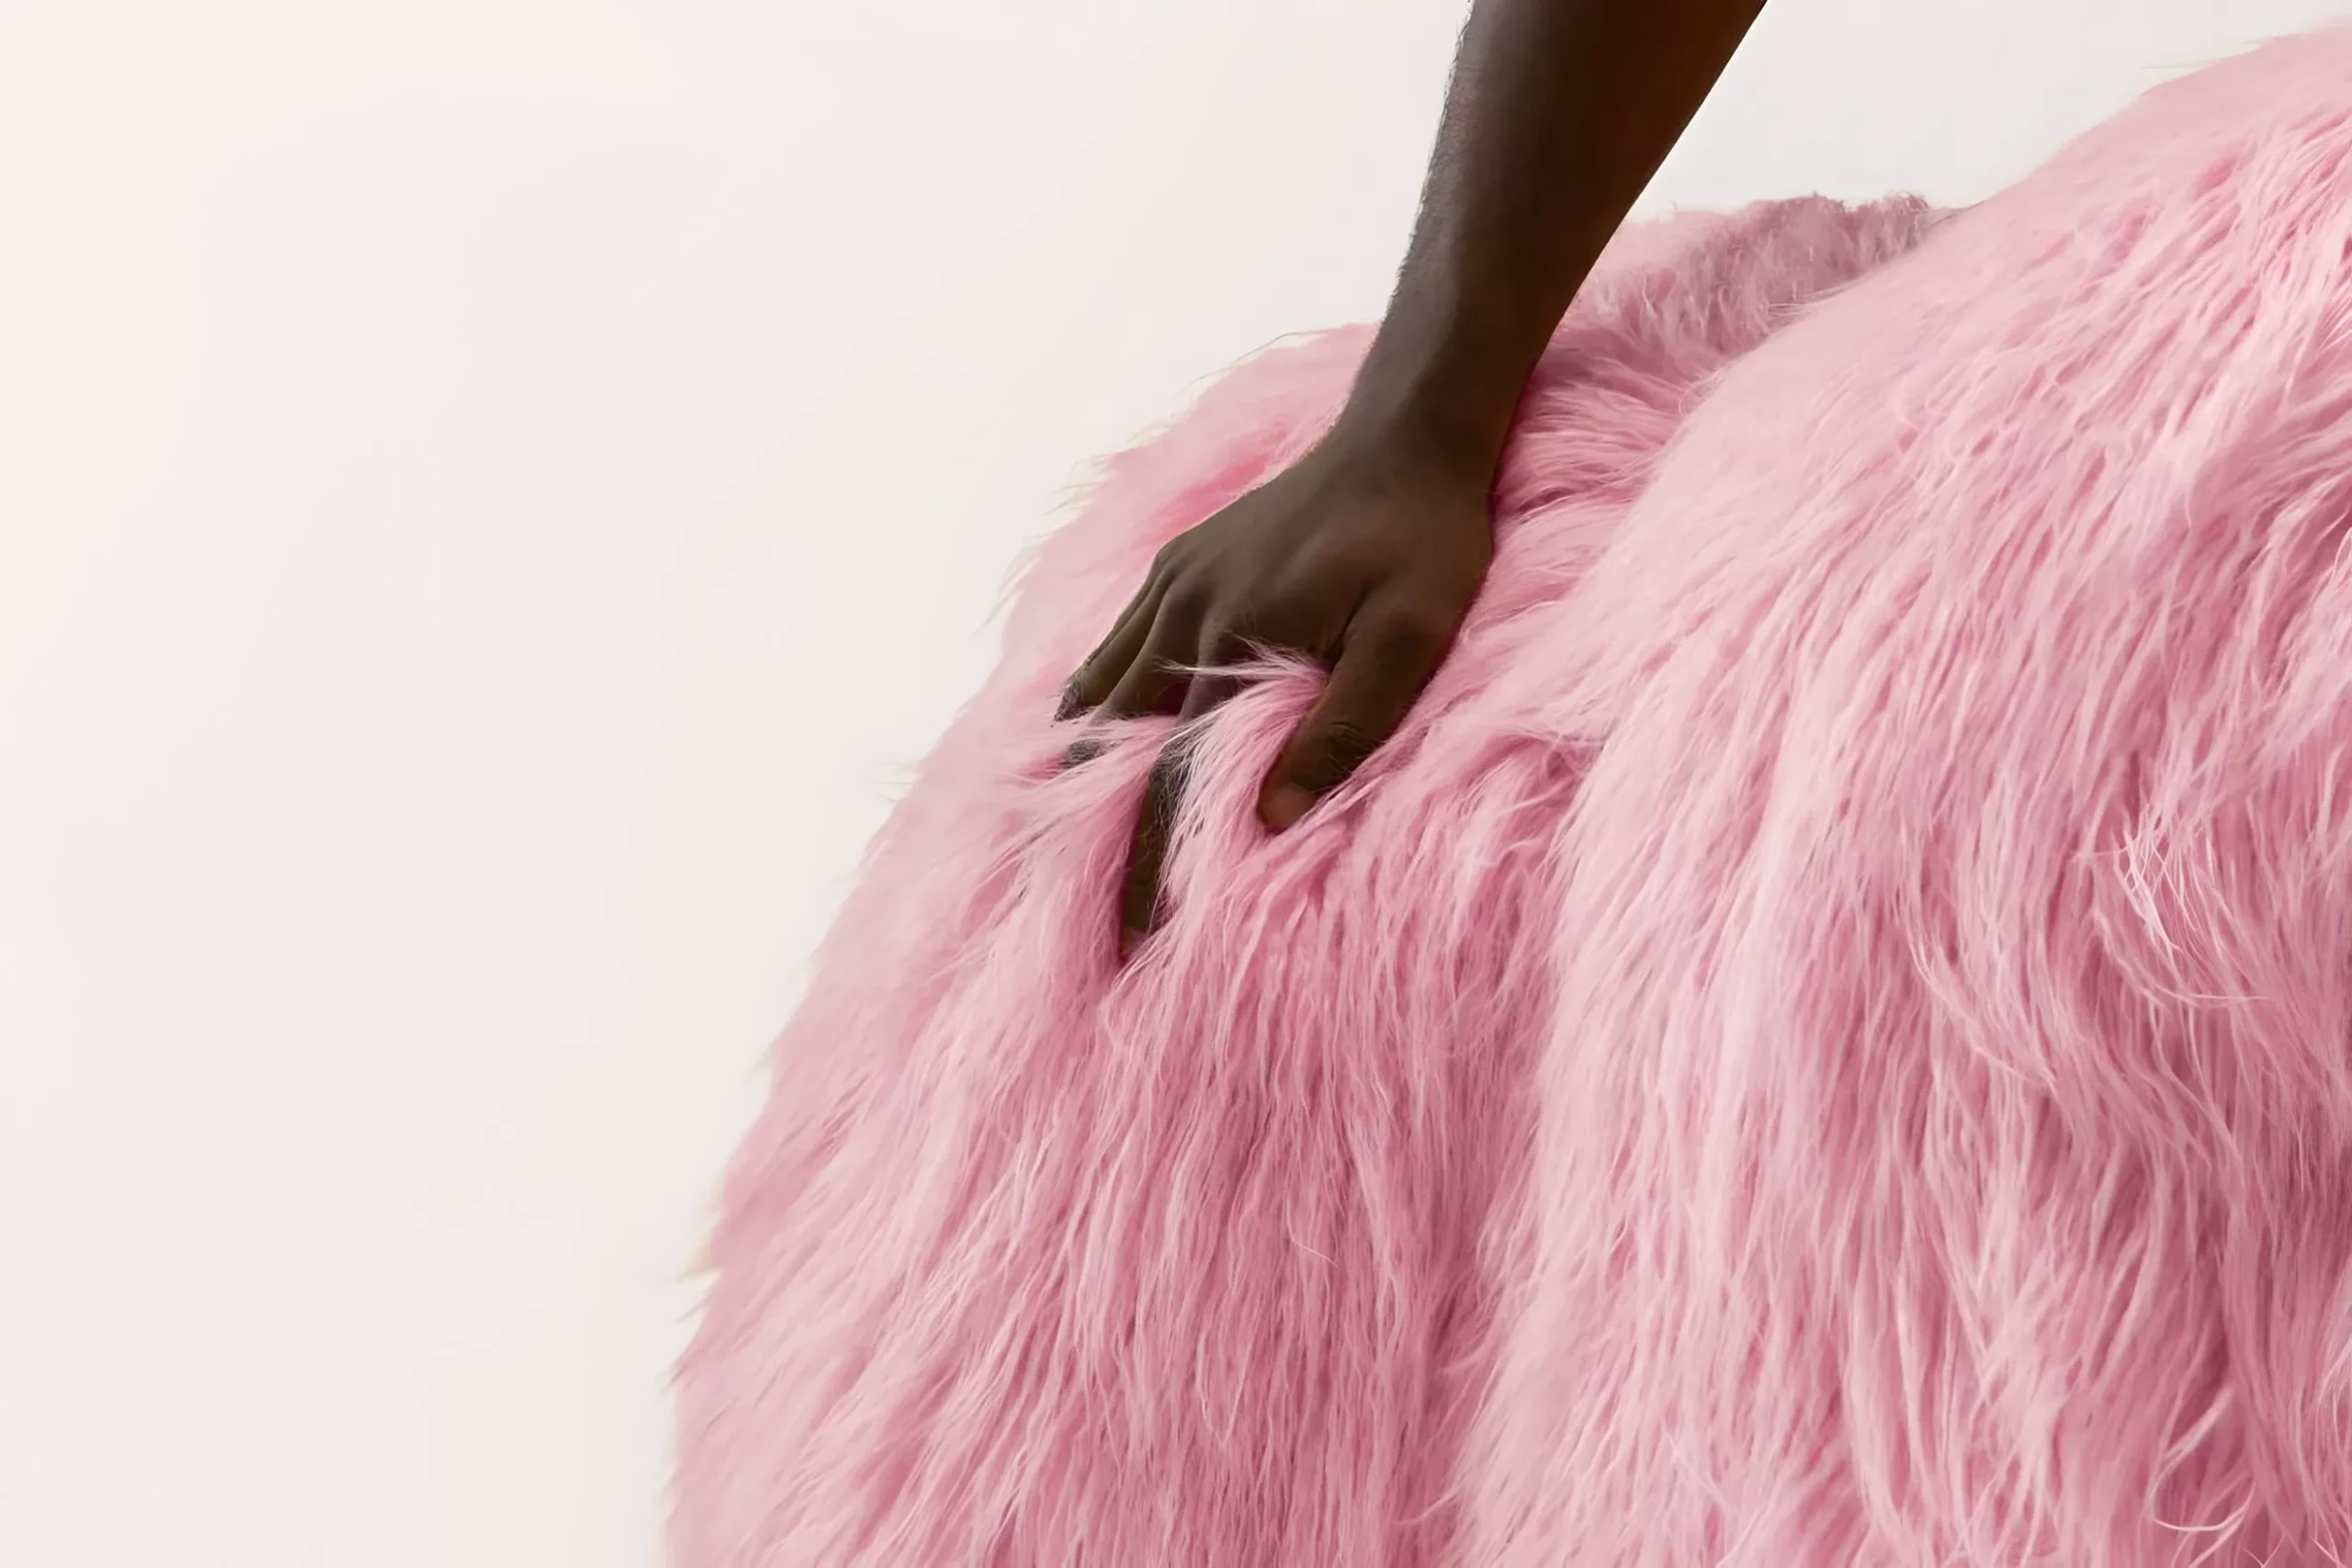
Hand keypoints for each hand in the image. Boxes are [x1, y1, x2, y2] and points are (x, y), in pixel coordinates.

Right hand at [1058, 419, 1495, 952]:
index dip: (1152, 865)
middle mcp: (1181, 612)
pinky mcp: (1177, 564)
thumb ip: (1344, 725)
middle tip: (1085, 912)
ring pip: (1095, 694)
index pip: (1174, 779)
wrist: (1407, 434)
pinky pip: (1110, 647)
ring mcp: (1170, 584)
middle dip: (1093, 832)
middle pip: (1112, 746)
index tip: (1135, 940)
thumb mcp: (1413, 635)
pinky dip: (1089, 705)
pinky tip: (1083, 743)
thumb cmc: (1426, 540)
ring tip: (1060, 841)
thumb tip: (1268, 821)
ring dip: (1077, 772)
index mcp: (1233, 640)